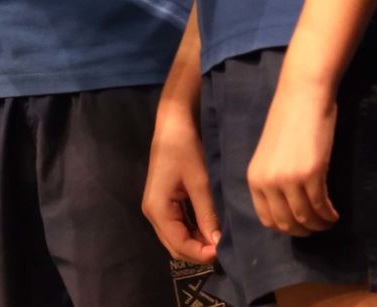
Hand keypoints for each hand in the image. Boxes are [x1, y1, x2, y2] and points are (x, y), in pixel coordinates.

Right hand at [142, 108, 219, 263]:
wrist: (173, 124)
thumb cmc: (185, 148)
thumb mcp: (200, 181)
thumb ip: (207, 214)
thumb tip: (217, 244)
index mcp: (158, 209)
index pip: (179, 244)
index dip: (201, 253)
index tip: (223, 252)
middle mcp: (152, 213)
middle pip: (175, 246)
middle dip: (198, 252)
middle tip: (224, 250)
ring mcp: (156, 208)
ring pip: (176, 238)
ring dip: (196, 243)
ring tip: (219, 241)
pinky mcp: (163, 202)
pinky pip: (177, 226)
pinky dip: (192, 232)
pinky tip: (209, 229)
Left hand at [245, 75, 337, 236]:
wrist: (302, 95)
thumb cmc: (288, 120)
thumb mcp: (270, 156)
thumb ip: (273, 180)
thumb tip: (286, 207)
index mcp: (254, 178)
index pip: (267, 219)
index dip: (286, 228)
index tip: (300, 227)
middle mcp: (268, 182)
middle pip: (286, 223)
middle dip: (303, 231)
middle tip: (317, 227)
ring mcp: (289, 179)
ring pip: (305, 218)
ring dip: (319, 225)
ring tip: (328, 221)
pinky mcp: (311, 174)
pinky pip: (320, 206)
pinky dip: (328, 215)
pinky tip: (334, 214)